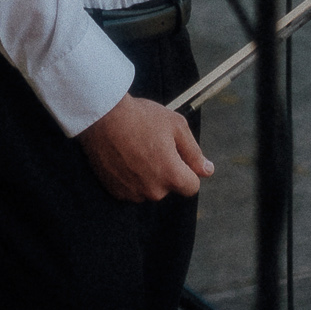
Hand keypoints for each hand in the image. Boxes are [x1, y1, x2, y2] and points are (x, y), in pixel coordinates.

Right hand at [78, 93, 215, 200]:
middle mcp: (153, 191)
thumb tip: (207, 170)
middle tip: (153, 144)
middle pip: (169, 186)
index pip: (191, 186)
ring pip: (149, 188)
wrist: (103, 116)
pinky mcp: (115, 191)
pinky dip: (130, 177)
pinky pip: (131, 188)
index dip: (188, 169)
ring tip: (136, 148)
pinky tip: (124, 156)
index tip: (177, 154)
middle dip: (166, 170)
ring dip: (148, 175)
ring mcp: (132, 193)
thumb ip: (194, 152)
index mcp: (172, 175)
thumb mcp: (176, 126)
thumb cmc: (141, 117)